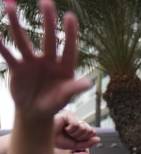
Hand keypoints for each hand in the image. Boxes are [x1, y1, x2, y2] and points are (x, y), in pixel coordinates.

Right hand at [0, 0, 90, 120]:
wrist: (35, 112)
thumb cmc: (54, 103)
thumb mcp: (64, 98)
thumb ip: (73, 89)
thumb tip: (88, 83)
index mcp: (64, 67)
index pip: (69, 48)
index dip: (70, 34)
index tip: (70, 16)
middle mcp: (48, 61)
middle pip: (48, 39)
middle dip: (48, 21)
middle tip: (46, 2)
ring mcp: (31, 63)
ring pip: (23, 41)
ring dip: (16, 25)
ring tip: (10, 6)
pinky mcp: (17, 68)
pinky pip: (7, 55)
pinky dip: (0, 45)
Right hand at [53, 113, 100, 149]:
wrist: (44, 137)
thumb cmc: (57, 140)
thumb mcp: (75, 145)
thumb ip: (87, 143)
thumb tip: (98, 139)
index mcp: (79, 127)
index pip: (92, 132)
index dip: (85, 139)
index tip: (75, 139)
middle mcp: (78, 121)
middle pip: (90, 130)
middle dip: (81, 137)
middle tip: (70, 136)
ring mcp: (74, 117)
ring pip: (84, 128)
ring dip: (75, 134)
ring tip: (67, 132)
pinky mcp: (68, 114)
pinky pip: (77, 125)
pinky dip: (71, 130)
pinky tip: (64, 128)